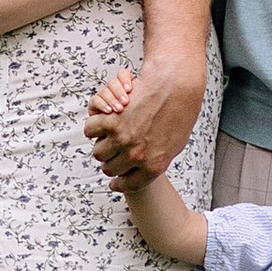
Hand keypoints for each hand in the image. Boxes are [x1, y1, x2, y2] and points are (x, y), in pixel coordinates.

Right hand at [85, 54, 206, 189]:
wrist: (177, 86)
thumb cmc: (180, 112)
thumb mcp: (175, 144)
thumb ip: (158, 160)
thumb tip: (147, 170)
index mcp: (153, 166)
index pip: (129, 185)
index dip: (119, 185)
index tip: (115, 183)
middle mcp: (136, 156)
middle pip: (110, 169)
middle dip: (110, 163)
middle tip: (111, 155)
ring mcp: (122, 139)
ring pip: (99, 153)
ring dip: (102, 146)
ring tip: (106, 139)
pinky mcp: (111, 121)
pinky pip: (91, 130)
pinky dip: (94, 127)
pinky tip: (100, 123)